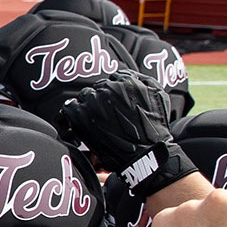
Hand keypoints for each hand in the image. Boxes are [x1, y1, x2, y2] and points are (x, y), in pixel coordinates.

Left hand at [58, 72, 194, 196]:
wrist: (144, 151)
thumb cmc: (154, 126)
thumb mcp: (158, 94)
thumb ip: (142, 79)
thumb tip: (127, 74)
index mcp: (125, 80)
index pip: (114, 77)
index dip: (115, 91)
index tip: (115, 101)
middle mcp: (107, 88)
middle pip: (98, 87)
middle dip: (102, 98)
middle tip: (107, 113)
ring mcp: (92, 102)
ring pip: (84, 95)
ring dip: (88, 104)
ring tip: (96, 119)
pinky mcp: (79, 116)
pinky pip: (68, 107)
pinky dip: (71, 112)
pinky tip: (78, 120)